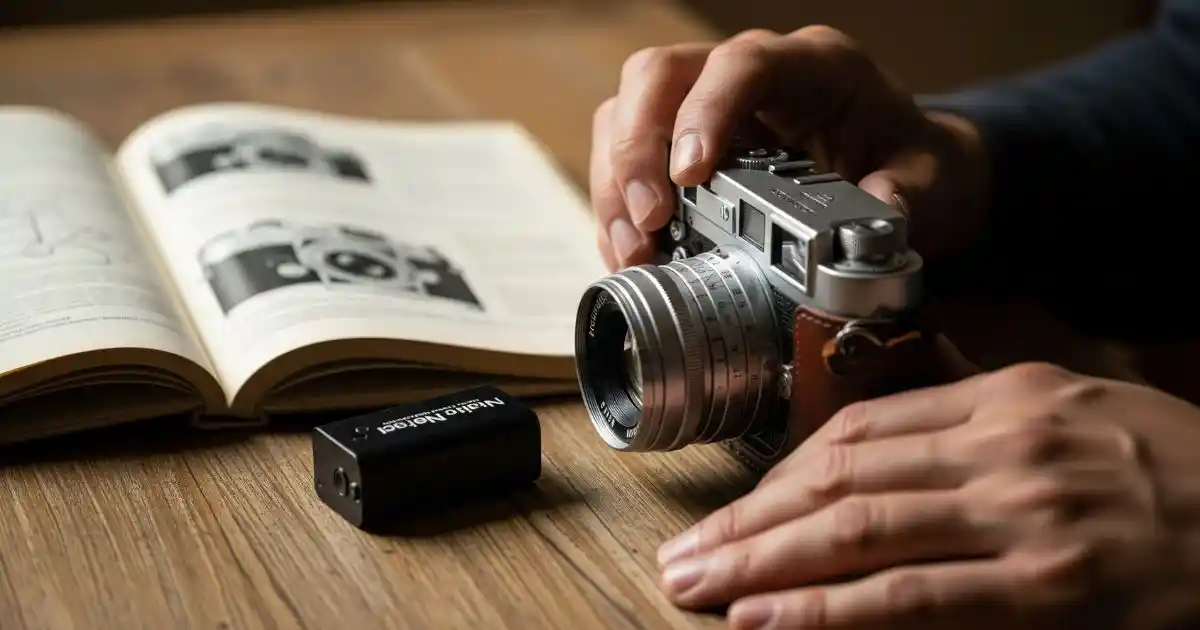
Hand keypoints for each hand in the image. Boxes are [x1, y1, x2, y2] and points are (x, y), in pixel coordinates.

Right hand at [590, 26, 988, 270]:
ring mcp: (706, 108)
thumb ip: (903, 198)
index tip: (689, 175)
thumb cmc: (912, 163)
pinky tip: (632, 256)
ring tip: (634, 250)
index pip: (741, 64)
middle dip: (637, 150)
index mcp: (811, 67)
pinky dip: (620, 211)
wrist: (907, 176)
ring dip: (617, 185)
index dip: (704, 112)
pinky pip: (628, 162)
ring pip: (626, 113)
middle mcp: (746, 76)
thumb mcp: (929, 180)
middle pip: (658, 78)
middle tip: (648, 222)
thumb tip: (860, 231)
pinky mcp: (682, 149)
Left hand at [655, 363, 1199, 629]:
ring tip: (700, 588)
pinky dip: (831, 611)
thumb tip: (891, 431)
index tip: (738, 510)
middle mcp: (1004, 445)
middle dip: (749, 521)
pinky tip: (772, 623)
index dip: (782, 474)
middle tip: (686, 555)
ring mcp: (1025, 514)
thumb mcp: (1078, 408)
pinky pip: (914, 598)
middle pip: (840, 478)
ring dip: (765, 563)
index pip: (860, 430)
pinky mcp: (1050, 585)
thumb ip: (979, 413)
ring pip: (860, 532)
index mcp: (1006, 398)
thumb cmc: (1177, 466)